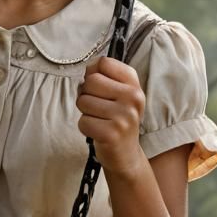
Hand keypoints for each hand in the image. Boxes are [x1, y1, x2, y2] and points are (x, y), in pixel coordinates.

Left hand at [76, 56, 145, 175]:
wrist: (126, 154)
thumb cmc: (117, 119)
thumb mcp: (120, 94)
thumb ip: (104, 76)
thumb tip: (86, 68)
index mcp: (134, 84)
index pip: (104, 63)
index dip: (93, 73)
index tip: (98, 87)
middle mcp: (133, 98)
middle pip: (91, 81)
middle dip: (86, 94)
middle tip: (98, 107)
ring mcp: (124, 116)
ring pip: (83, 101)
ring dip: (85, 112)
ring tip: (99, 120)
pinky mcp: (112, 134)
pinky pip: (83, 121)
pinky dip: (85, 127)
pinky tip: (98, 131)